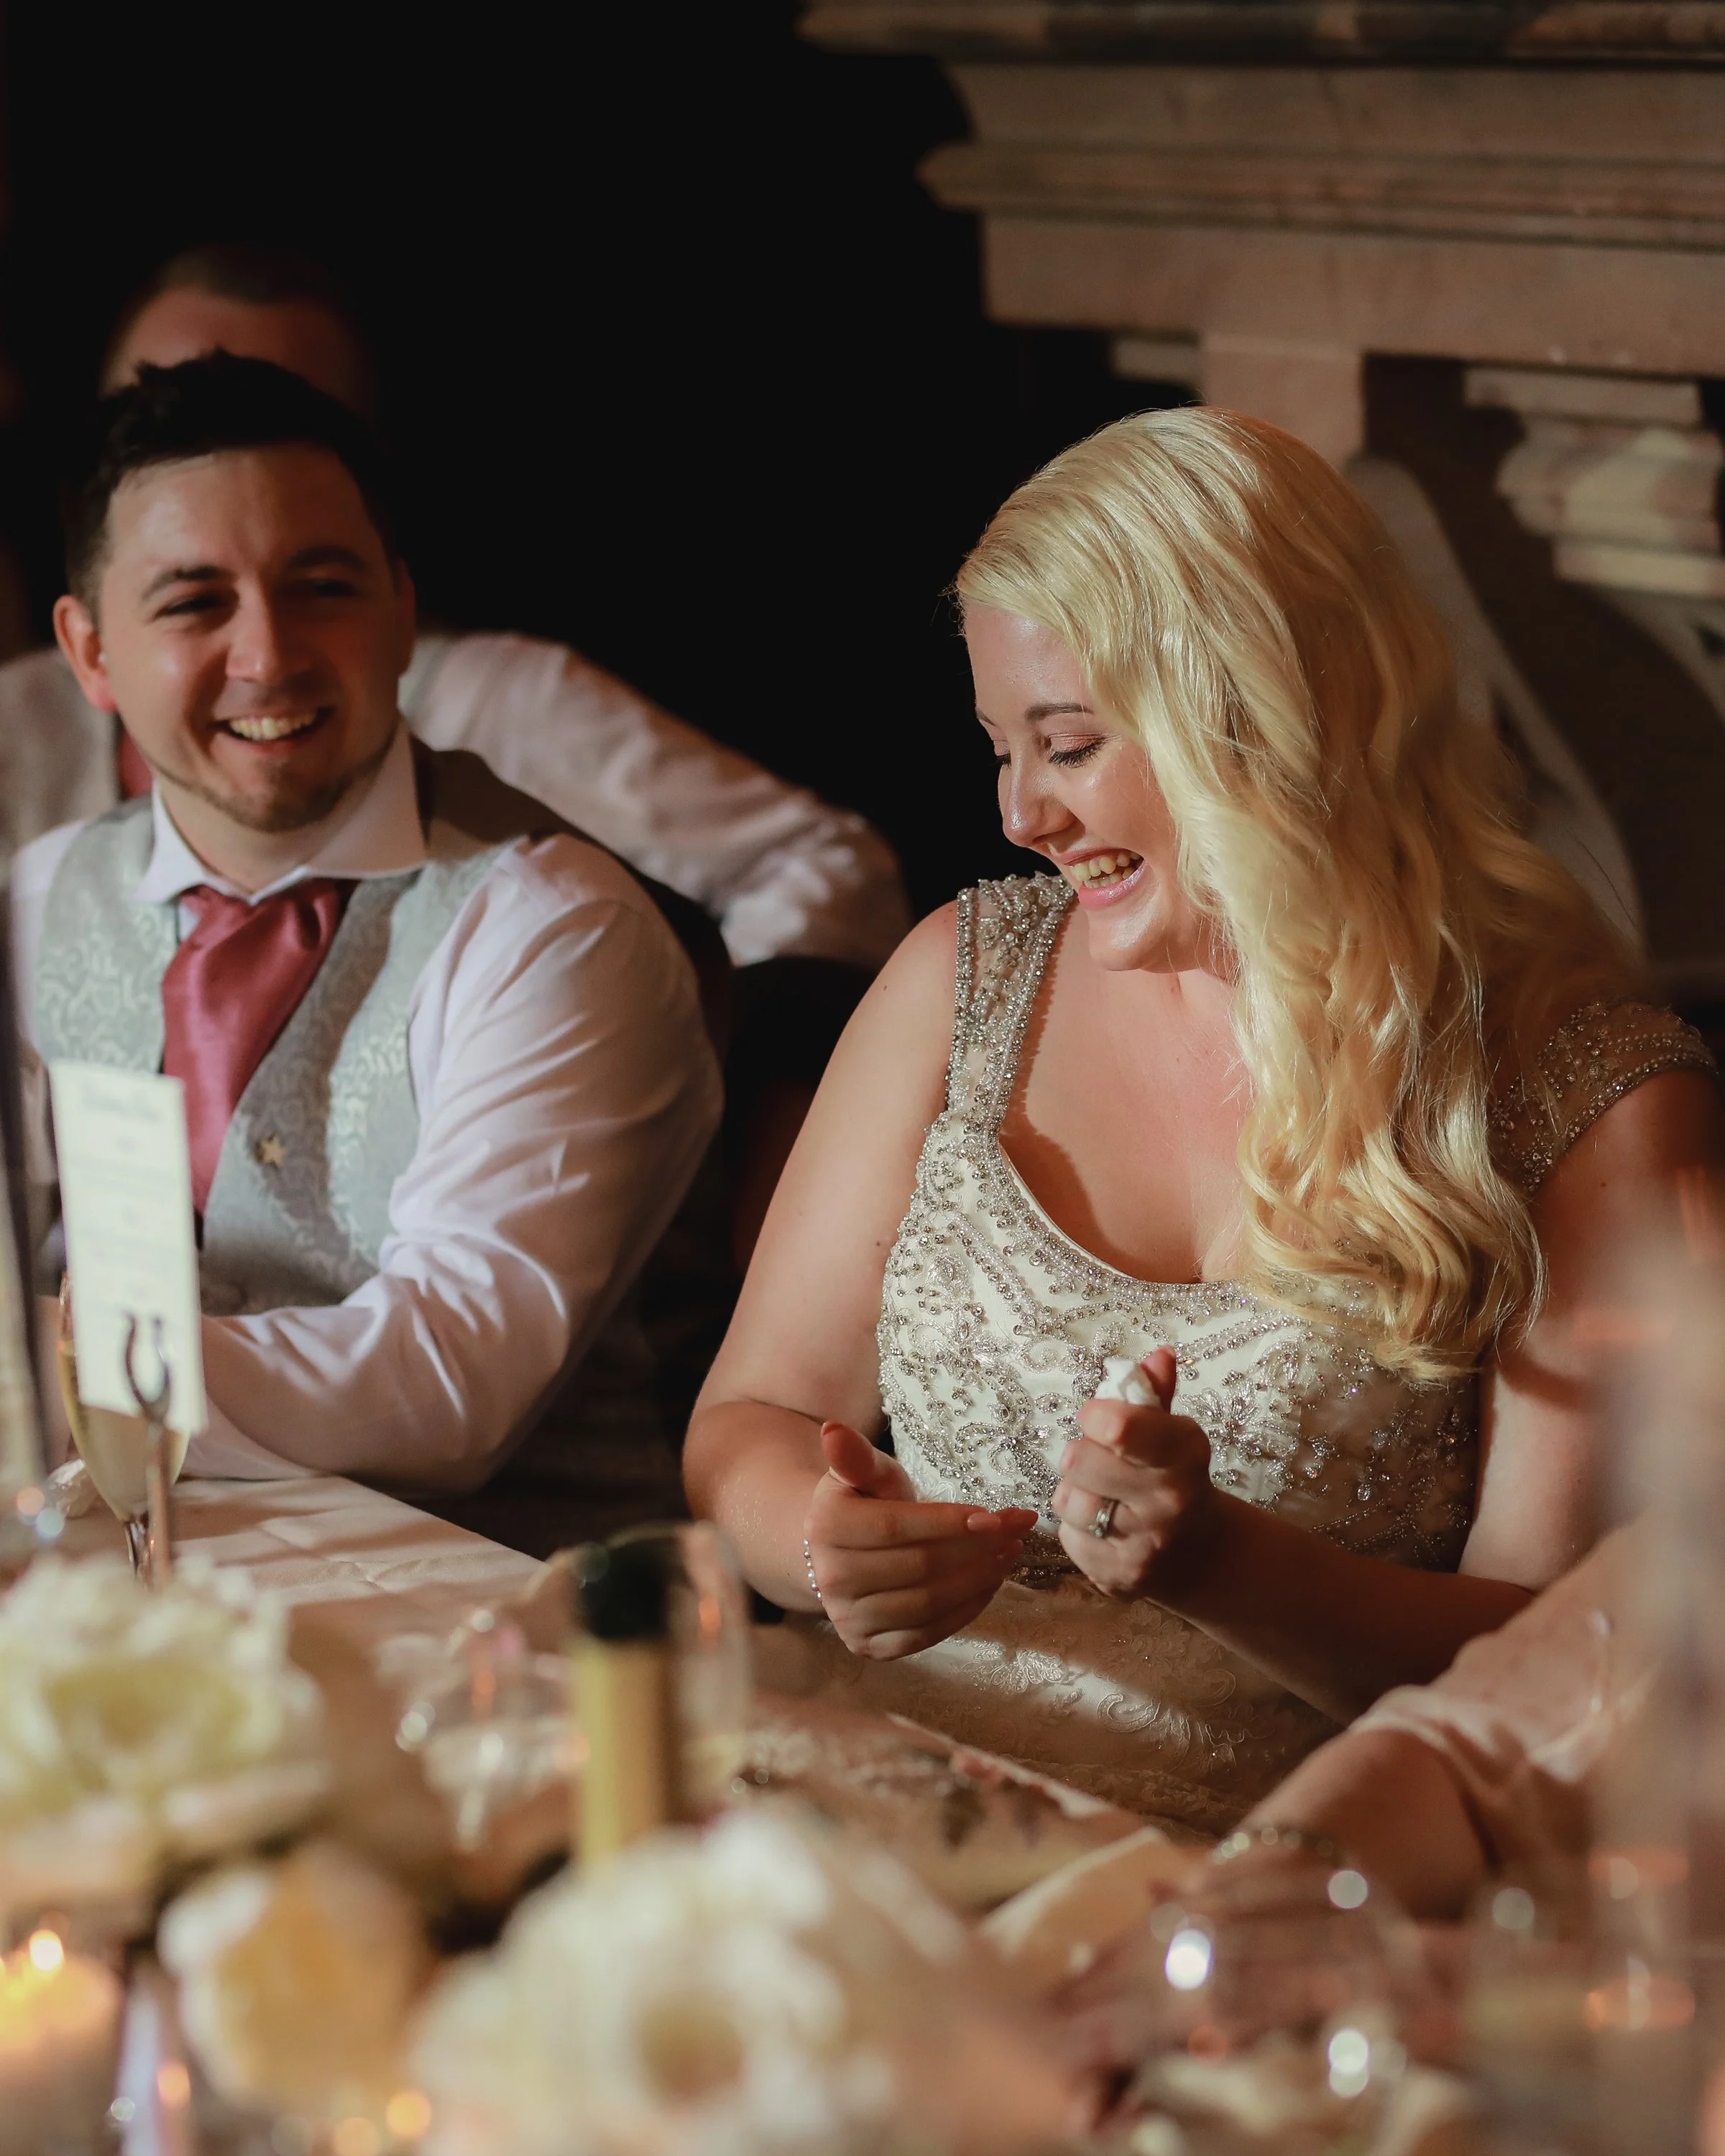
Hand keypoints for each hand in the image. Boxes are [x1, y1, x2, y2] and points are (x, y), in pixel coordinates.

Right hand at [804, 1421, 1037, 1659]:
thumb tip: (832, 1429)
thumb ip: (858, 1457)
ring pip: (926, 1604)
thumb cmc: (863, 1503)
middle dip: (976, 1548)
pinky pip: (925, 1635)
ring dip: (977, 1580)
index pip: (896, 1527)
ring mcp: (848, 1619)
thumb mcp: (864, 1474)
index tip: (994, 1516)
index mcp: (826, 1528)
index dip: (948, 1523)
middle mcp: (831, 1580)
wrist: (837, 1554)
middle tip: (1016, 1531)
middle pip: (918, 1567)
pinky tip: (989, 1585)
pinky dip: (964, 1612)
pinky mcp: (868, 1647)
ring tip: (1009, 1554)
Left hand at [1051, 1348, 1219, 1598]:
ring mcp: (1142, 1546)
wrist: (1201, 1554)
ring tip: (1101, 1494)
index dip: (1096, 1416)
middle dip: (1082, 1455)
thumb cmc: (1175, 1476)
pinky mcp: (1117, 1577)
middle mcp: (1166, 1503)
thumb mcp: (1172, 1432)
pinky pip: (1067, 1537)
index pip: (1115, 1427)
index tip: (1101, 1420)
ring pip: (1067, 1500)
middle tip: (1100, 1460)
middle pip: (1077, 1460)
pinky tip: (1103, 1527)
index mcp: (1182, 1455)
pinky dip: (1077, 1529)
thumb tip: (1159, 1355)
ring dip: (1076, 1492)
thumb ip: (1156, 1393)